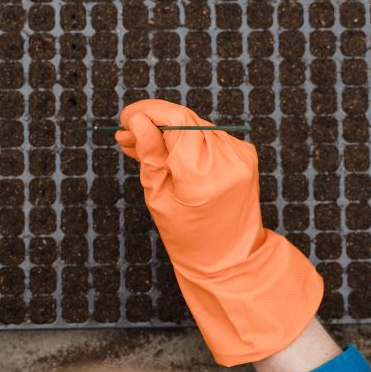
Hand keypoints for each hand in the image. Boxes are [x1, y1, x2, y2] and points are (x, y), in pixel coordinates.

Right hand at [116, 100, 323, 365]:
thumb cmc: (188, 236)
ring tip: (141, 146)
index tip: (125, 117)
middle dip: (154, 122)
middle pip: (186, 119)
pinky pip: (209, 137)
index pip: (176, 120)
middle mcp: (228, 158)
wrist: (230, 258)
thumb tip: (136, 121)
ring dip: (169, 131)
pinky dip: (187, 140)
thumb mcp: (158, 197)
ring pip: (196, 126)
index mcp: (204, 173)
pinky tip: (168, 152)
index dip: (148, 112)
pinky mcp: (245, 155)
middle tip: (126, 134)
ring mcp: (240, 155)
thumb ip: (149, 154)